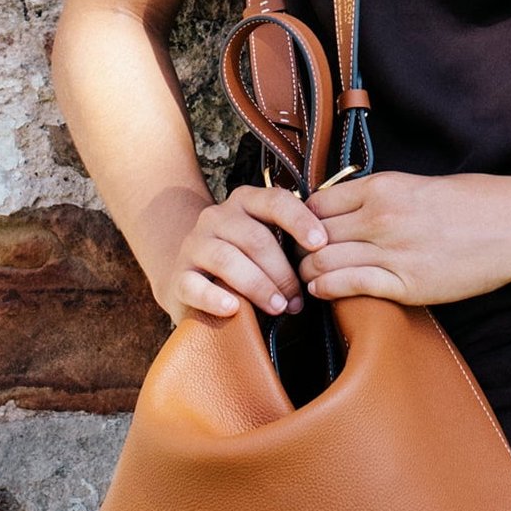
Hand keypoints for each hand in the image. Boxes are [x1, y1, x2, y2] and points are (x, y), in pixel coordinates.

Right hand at [157, 183, 329, 325]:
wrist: (194, 279)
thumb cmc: (247, 265)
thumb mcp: (270, 247)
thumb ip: (293, 247)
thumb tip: (333, 264)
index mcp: (246, 202)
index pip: (275, 201)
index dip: (300, 220)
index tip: (321, 244)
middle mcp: (217, 217)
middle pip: (254, 238)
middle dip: (282, 271)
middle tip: (299, 300)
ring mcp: (194, 245)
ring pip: (227, 259)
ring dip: (258, 286)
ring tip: (278, 307)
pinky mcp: (178, 277)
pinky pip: (194, 285)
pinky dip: (215, 297)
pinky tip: (233, 309)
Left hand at [298, 170, 510, 305]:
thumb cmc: (472, 202)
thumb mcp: (416, 184)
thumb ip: (376, 195)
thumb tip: (339, 208)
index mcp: (382, 187)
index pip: (315, 203)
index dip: (299, 221)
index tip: (298, 233)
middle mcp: (381, 216)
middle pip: (312, 234)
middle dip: (296, 250)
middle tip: (291, 260)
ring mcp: (393, 251)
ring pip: (323, 262)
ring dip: (306, 273)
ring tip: (302, 279)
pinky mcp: (407, 284)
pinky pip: (349, 285)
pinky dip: (327, 288)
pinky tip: (321, 290)